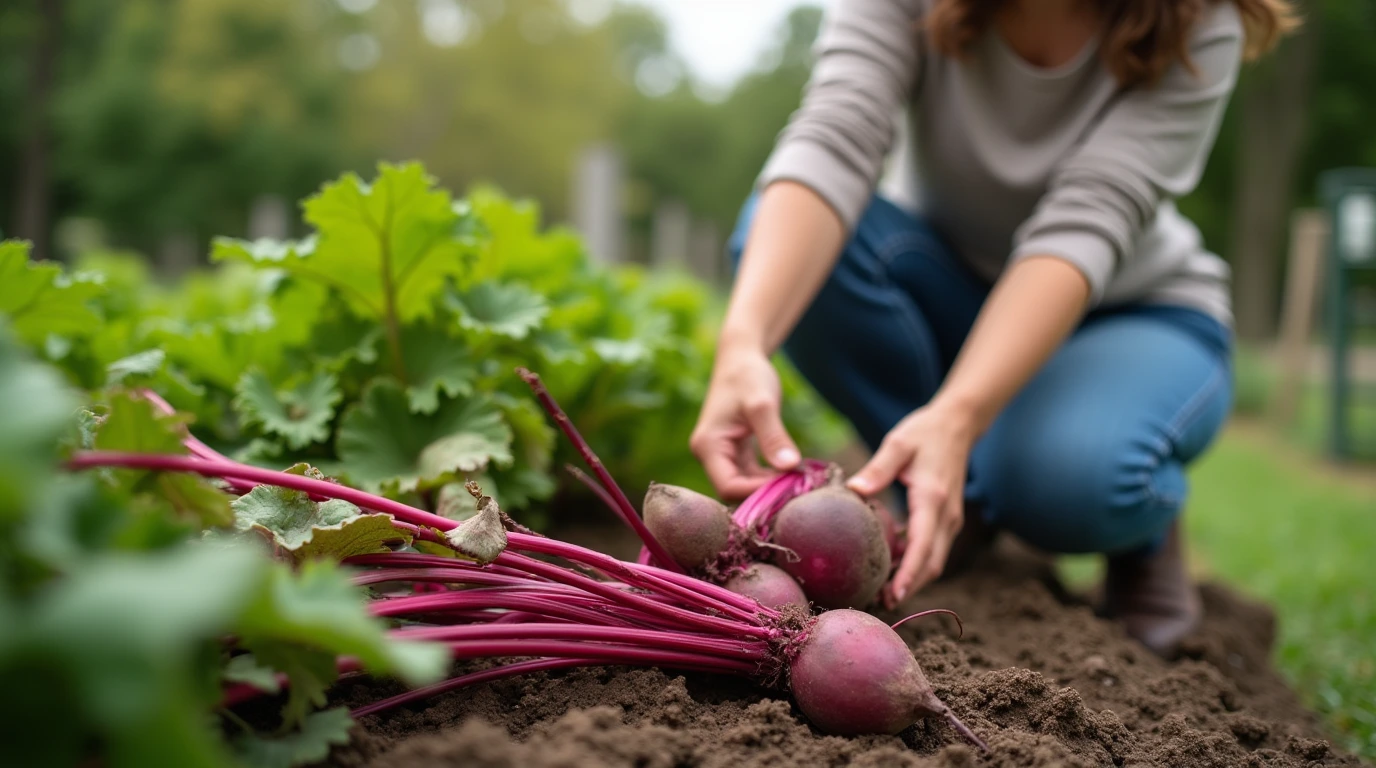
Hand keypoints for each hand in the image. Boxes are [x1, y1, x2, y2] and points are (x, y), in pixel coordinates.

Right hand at [690, 345, 800, 498]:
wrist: (741, 358)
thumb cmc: (748, 376)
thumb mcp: (762, 404)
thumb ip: (773, 435)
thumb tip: (789, 467)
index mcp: (707, 446)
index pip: (728, 487)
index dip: (757, 493)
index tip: (789, 487)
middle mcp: (709, 455)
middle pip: (735, 490)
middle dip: (766, 493)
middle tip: (799, 489)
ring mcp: (721, 454)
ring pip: (744, 485)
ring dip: (770, 486)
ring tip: (799, 482)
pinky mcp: (735, 452)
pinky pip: (751, 474)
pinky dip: (770, 476)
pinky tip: (792, 472)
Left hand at [845, 400, 976, 603]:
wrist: (957, 425)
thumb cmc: (924, 433)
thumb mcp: (898, 444)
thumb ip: (877, 468)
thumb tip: (852, 491)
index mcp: (933, 499)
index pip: (923, 546)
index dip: (909, 575)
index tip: (893, 595)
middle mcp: (947, 516)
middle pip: (931, 564)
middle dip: (909, 588)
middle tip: (878, 605)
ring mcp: (950, 520)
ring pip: (934, 561)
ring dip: (913, 581)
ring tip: (881, 596)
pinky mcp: (946, 520)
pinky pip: (933, 551)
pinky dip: (915, 566)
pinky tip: (891, 571)